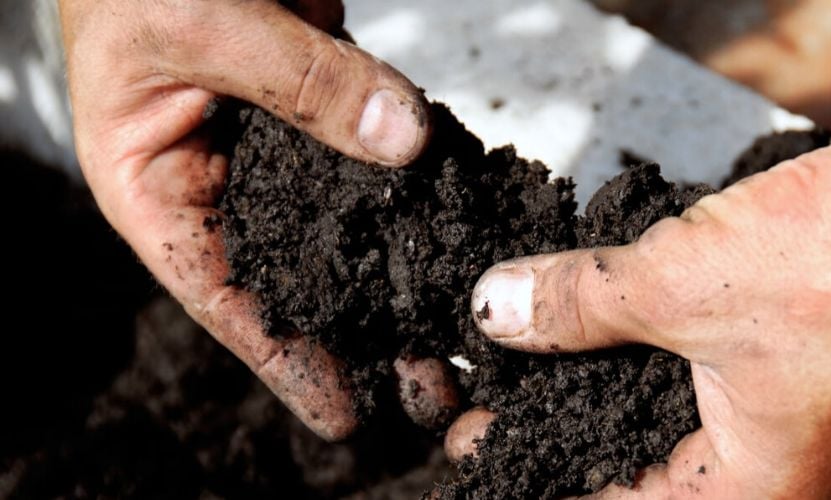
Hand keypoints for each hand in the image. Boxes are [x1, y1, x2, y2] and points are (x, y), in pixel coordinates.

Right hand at [60, 0, 438, 438]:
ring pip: (342, 223)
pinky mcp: (322, 102)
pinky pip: (374, 153)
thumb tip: (404, 140)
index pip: (221, 295)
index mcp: (156, 186)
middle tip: (428, 386)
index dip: (283, 361)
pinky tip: (454, 226)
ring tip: (452, 327)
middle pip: (295, 276)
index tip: (344, 414)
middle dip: (360, 333)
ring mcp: (277, 143)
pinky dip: (412, 189)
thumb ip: (300, 81)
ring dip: (396, 272)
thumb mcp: (200, 22)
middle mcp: (220, 178)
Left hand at [447, 8, 830, 497]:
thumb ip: (579, 305)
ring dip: (605, 369)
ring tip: (540, 350)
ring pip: (671, 397)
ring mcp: (792, 397)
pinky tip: (610, 307)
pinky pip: (701, 352)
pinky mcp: (795, 340)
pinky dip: (649, 332)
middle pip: (641, 451)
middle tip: (506, 396)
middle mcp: (777, 452)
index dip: (545, 472)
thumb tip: (499, 311)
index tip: (490, 447)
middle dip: (568, 419)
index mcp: (758, 482)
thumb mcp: (679, 286)